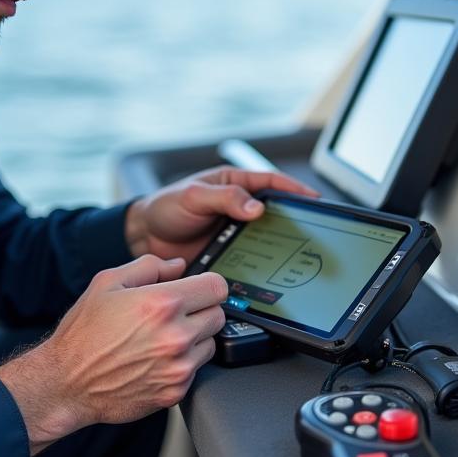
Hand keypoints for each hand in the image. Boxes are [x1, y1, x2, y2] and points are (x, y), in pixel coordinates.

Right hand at [0, 254, 226, 453]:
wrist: (66, 383)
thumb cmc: (84, 333)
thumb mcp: (107, 283)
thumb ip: (149, 266)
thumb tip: (178, 265)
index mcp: (163, 303)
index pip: (217, 287)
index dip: (206, 285)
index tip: (198, 289)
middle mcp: (176, 336)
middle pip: (218, 315)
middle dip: (200, 310)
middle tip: (174, 314)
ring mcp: (178, 367)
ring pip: (210, 343)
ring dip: (194, 338)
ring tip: (161, 338)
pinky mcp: (175, 392)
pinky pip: (196, 370)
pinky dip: (182, 363)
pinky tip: (155, 359)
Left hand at [124, 165, 318, 263]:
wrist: (143, 237)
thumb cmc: (166, 207)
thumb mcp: (194, 196)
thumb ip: (224, 198)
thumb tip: (257, 207)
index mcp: (233, 184)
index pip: (270, 182)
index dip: (293, 189)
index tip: (313, 197)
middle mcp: (238, 208)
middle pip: (273, 212)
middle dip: (293, 219)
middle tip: (311, 230)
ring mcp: (234, 232)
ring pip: (264, 237)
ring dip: (277, 245)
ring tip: (295, 254)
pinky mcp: (228, 254)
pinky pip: (249, 259)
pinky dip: (260, 265)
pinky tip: (268, 273)